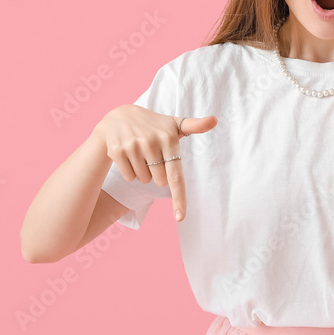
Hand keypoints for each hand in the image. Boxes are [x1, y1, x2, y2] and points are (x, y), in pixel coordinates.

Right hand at [92, 105, 216, 221]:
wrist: (119, 116)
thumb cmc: (154, 125)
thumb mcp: (173, 124)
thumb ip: (195, 125)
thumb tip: (215, 120)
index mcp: (169, 138)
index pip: (176, 176)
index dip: (179, 198)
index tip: (180, 218)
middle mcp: (151, 142)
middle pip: (159, 180)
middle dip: (158, 173)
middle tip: (152, 155)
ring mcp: (133, 146)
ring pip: (143, 180)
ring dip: (143, 173)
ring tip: (140, 153)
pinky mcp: (117, 150)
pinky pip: (130, 177)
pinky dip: (131, 172)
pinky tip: (129, 155)